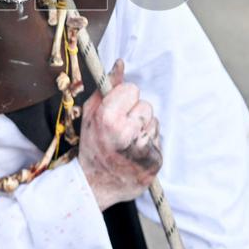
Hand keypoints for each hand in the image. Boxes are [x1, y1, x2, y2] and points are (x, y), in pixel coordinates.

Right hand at [78, 60, 162, 210]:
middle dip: (135, 113)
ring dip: (144, 128)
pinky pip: (158, 139)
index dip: (124, 99)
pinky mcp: (155, 161)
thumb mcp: (90, 114)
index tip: (116, 111)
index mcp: (108, 118)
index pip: (132, 89)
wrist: (94, 185)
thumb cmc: (92, 145)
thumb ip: (106, 87)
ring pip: (154, 122)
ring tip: (128, 142)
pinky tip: (135, 153)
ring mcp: (142, 149)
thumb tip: (120, 64)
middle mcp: (126, 133)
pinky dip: (149, 144)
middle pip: (146, 105)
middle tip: (121, 129)